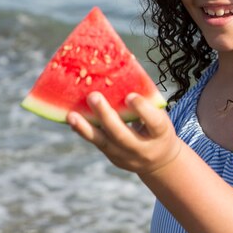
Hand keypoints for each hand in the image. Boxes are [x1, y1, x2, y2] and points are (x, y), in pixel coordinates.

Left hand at [67, 92, 181, 174]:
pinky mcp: (113, 157)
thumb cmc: (157, 127)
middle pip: (122, 134)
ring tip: (72, 115)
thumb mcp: (160, 115)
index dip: (142, 109)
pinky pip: (97, 143)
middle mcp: (143, 148)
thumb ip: (146, 101)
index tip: (130, 96)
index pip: (153, 123)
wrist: (159, 160)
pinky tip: (72, 119)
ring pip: (104, 142)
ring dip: (86, 128)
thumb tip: (122, 72)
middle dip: (106, 116)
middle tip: (93, 96)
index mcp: (160, 134)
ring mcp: (126, 156)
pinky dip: (84, 131)